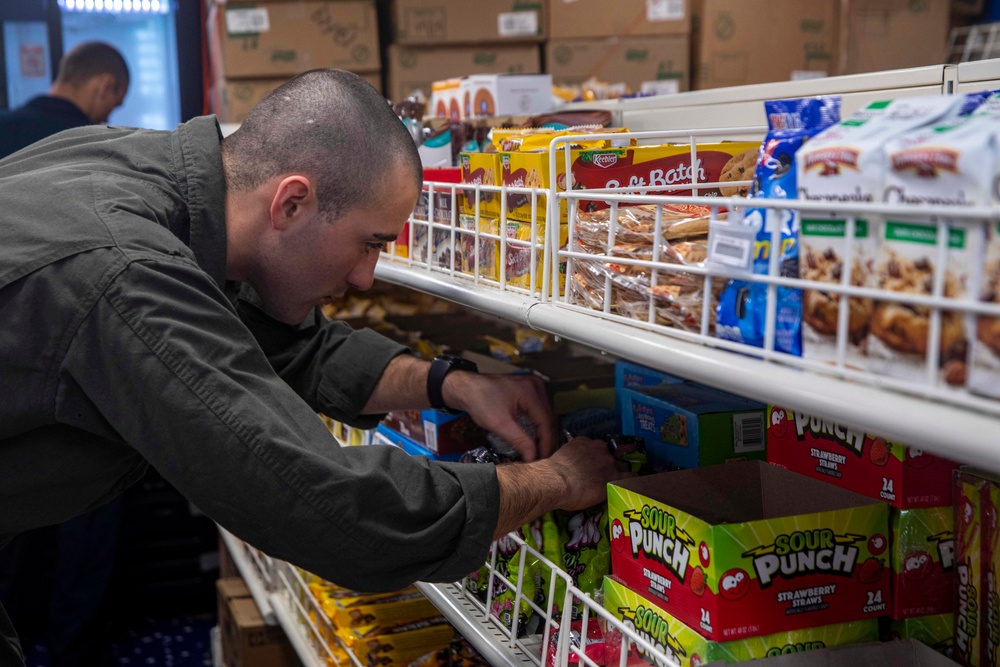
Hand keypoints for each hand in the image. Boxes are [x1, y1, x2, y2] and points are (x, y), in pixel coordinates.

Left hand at [443, 371, 554, 460]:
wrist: (466, 387)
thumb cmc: (480, 402)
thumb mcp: (499, 424)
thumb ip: (519, 441)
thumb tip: (533, 458)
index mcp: (531, 391)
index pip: (546, 422)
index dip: (546, 443)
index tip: (543, 460)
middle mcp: (537, 386)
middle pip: (549, 417)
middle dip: (546, 439)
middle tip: (543, 458)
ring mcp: (534, 386)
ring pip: (546, 414)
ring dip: (544, 432)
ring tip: (540, 450)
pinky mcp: (529, 389)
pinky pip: (539, 409)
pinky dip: (538, 423)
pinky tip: (536, 436)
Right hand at [493, 436, 633, 537]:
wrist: (553, 481)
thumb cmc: (548, 474)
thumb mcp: (557, 461)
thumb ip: (565, 462)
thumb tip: (560, 472)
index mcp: (583, 442)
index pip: (595, 448)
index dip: (596, 459)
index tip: (593, 467)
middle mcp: (598, 448)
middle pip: (610, 456)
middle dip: (608, 466)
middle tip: (602, 479)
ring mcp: (608, 461)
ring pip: (621, 467)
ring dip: (619, 475)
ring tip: (617, 485)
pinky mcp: (614, 476)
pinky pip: (631, 478)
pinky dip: (632, 483)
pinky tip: (633, 489)